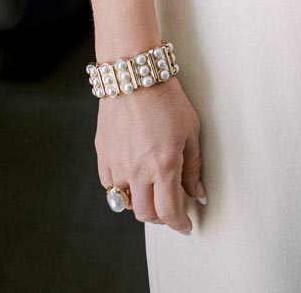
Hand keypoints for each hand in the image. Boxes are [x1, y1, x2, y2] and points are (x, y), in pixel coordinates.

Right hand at [95, 76, 205, 233]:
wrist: (135, 74)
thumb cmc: (166, 98)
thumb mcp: (190, 130)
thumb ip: (193, 167)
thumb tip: (197, 193)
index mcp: (163, 166)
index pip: (169, 212)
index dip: (179, 224)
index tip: (185, 225)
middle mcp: (137, 170)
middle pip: (146, 214)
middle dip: (161, 217)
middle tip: (170, 208)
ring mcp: (117, 163)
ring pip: (125, 202)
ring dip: (140, 202)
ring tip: (151, 190)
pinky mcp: (103, 154)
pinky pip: (109, 184)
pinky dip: (120, 187)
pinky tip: (131, 177)